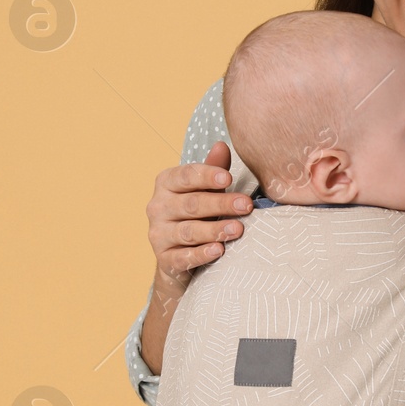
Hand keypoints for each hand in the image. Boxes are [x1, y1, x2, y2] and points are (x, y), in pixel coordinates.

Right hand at [146, 141, 252, 298]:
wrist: (178, 255)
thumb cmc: (196, 213)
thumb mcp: (204, 189)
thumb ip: (213, 169)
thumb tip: (222, 145)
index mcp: (166, 183)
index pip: (186, 176)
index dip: (207, 176)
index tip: (228, 178)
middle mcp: (157, 207)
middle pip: (191, 204)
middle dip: (221, 204)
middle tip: (247, 205)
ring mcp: (158, 234)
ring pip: (188, 231)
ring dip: (214, 230)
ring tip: (238, 229)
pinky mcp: (164, 260)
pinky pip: (182, 257)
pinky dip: (201, 254)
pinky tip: (218, 250)